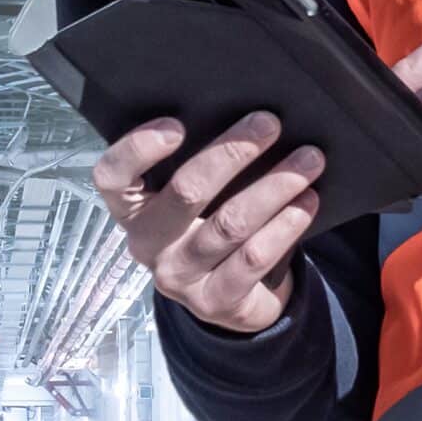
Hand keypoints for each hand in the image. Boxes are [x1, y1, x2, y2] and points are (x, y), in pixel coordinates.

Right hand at [90, 111, 323, 334]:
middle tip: (269, 124)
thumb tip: (244, 118)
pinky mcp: (214, 302)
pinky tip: (307, 202)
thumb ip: (198, 165)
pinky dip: (285, 225)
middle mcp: (147, 244)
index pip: (113, 177)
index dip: (138, 149)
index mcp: (131, 209)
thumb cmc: (207, 225)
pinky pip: (253, 259)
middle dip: (232, 153)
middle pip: (185, 192)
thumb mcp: (189, 199)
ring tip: (307, 161)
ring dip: (274, 186)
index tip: (176, 124)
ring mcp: (179, 278)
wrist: (228, 298)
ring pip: (229, 224)